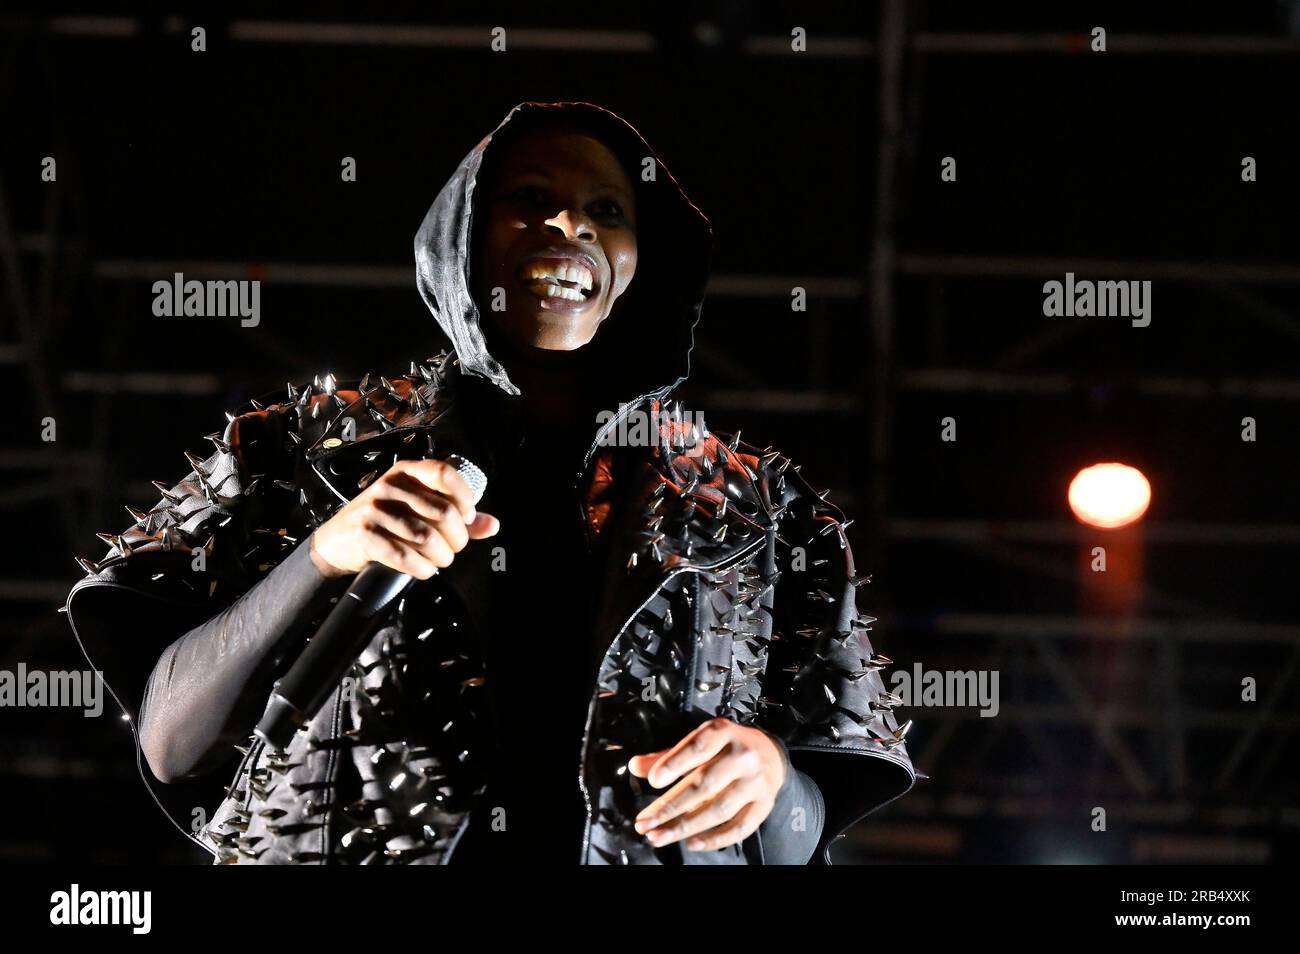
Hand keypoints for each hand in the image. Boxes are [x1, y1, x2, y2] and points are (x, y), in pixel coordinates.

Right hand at [309, 458, 499, 578]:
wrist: (335, 542)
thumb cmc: (383, 523)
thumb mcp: (417, 509)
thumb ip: (455, 515)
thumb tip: (491, 525)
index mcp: (407, 472)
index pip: (445, 474)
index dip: (464, 497)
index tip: (467, 517)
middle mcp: (390, 485)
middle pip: (443, 513)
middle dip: (457, 539)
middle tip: (453, 549)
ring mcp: (375, 509)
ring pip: (427, 537)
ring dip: (441, 557)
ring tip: (440, 561)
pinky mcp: (365, 535)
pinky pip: (405, 556)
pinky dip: (422, 569)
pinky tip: (424, 570)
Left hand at [626, 717, 786, 851]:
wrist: (770, 754)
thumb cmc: (725, 748)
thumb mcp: (699, 742)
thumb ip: (667, 756)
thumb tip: (635, 767)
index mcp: (724, 732)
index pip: (699, 747)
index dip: (675, 763)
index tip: (653, 781)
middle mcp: (743, 756)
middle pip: (705, 784)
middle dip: (670, 806)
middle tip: (644, 823)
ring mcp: (756, 782)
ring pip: (719, 809)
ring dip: (685, 826)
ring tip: (658, 836)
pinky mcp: (764, 805)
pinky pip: (739, 828)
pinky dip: (714, 839)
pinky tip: (691, 843)